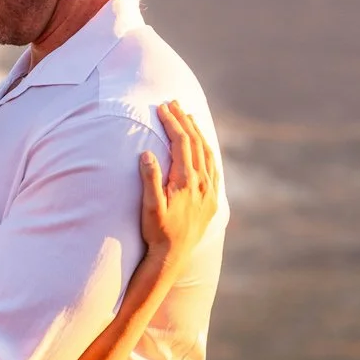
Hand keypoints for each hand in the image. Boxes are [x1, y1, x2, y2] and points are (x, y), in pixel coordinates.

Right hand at [140, 101, 219, 270]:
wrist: (173, 256)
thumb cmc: (157, 231)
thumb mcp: (149, 207)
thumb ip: (150, 179)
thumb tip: (146, 154)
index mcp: (187, 181)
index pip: (182, 143)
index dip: (172, 123)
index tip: (162, 108)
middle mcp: (202, 184)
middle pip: (196, 143)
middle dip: (184, 121)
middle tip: (173, 104)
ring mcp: (209, 191)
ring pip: (207, 153)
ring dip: (196, 133)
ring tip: (187, 117)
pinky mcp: (212, 199)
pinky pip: (213, 168)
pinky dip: (207, 151)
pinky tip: (202, 146)